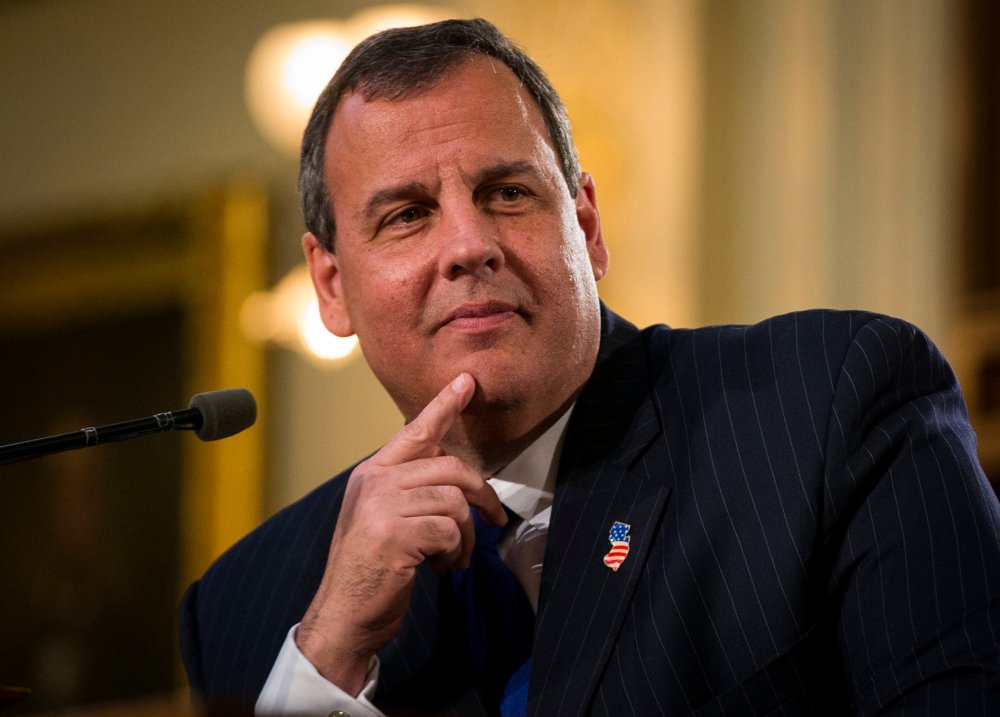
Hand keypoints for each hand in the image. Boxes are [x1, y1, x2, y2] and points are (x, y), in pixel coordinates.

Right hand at [296, 372, 505, 694]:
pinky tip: (443, 567)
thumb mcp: (380, 518)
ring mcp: (383, 506)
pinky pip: (449, 530)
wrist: (342, 616)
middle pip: (451, 467)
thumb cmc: (368, 571)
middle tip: (492, 519)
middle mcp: (375, 482)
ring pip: (454, 501)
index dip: (444, 405)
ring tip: (455, 556)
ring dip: (465, 534)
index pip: (414, 431)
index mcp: (371, 474)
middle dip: (480, 495)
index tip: (467, 382)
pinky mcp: (396, 534)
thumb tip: (453, 475)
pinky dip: (455, 552)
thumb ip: (407, 490)